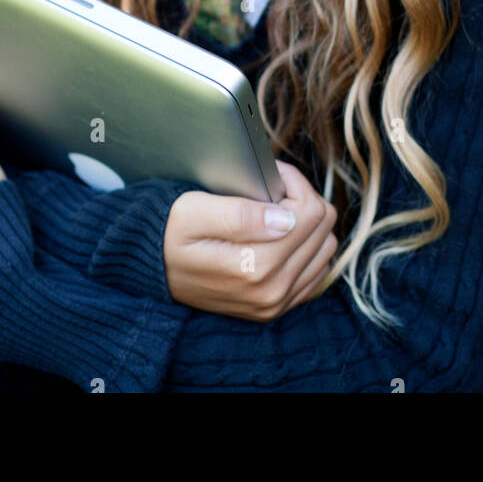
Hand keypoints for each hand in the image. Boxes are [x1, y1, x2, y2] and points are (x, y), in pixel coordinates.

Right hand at [163, 159, 337, 320]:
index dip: (294, 182)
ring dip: (308, 222)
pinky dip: (308, 247)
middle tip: (274, 189)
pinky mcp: (278, 307)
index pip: (310, 212)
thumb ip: (239, 214)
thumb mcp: (192, 212)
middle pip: (324, 228)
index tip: (272, 174)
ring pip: (326, 247)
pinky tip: (283, 234)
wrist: (156, 271)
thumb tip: (287, 217)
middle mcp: (272, 291)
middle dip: (303, 198)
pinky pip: (318, 270)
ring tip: (278, 210)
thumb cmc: (172, 234)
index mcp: (256, 267)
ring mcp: (277, 303)